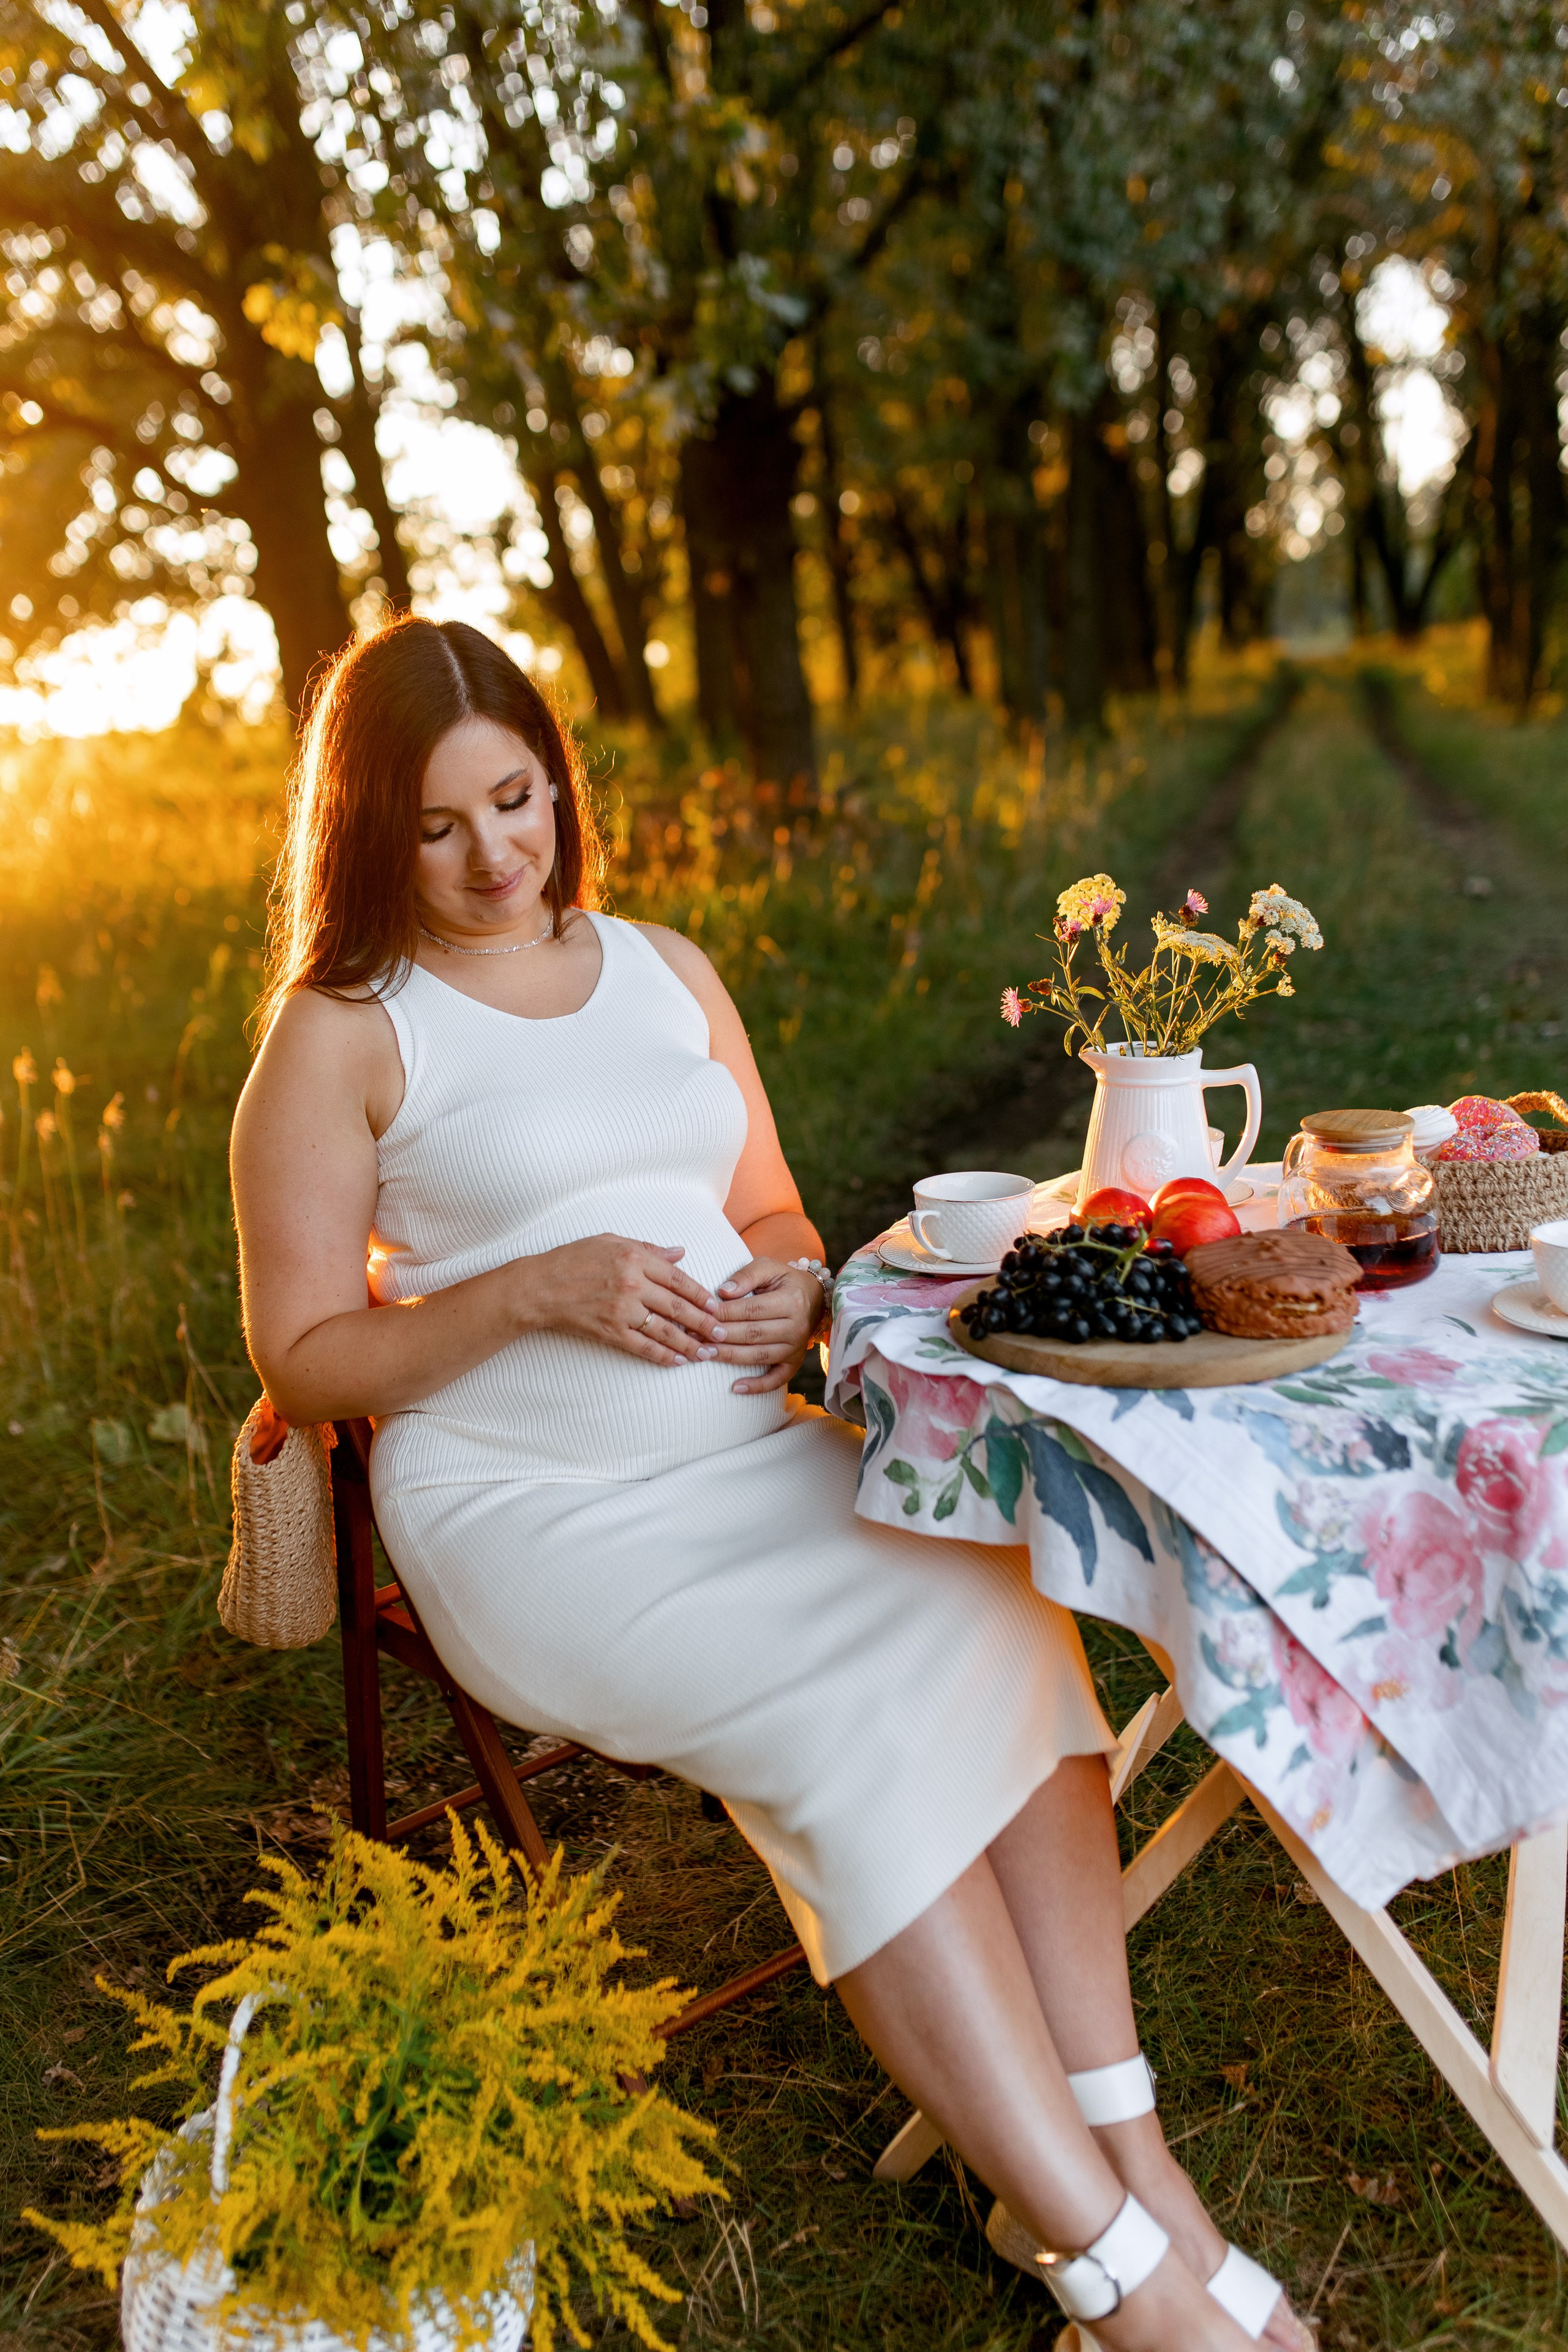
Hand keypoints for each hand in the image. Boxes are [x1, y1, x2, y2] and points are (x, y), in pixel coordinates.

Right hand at [524, 1235, 725, 1366]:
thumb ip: (649, 1249)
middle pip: (678, 1307)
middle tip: (723, 1333)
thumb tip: (680, 1253)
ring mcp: (622, 1310)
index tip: (717, 1306)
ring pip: (665, 1331)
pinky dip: (663, 1356)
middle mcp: (632, 1285)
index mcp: (635, 1259)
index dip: (702, 1295)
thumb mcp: (611, 1241)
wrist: (540, 1286)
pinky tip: (678, 1361)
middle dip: (705, 1323)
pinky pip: (643, 1347)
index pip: (679, 1279)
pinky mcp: (610, 1331)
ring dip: (690, 1344)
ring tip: (708, 1353)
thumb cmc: (574, 1259)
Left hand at [710, 1257, 822, 1392]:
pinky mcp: (794, 1363)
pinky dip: (757, 1386)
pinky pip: (776, 1379)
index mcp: (791, 1301)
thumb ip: (746, 1275)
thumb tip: (722, 1291)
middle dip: (721, 1335)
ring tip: (704, 1353)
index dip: (725, 1313)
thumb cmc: (784, 1280)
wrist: (813, 1297)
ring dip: (729, 1357)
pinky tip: (735, 1388)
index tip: (702, 1313)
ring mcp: (796, 1348)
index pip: (752, 1309)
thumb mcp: (768, 1267)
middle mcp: (797, 1327)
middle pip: (753, 1334)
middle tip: (694, 1335)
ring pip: (758, 1356)